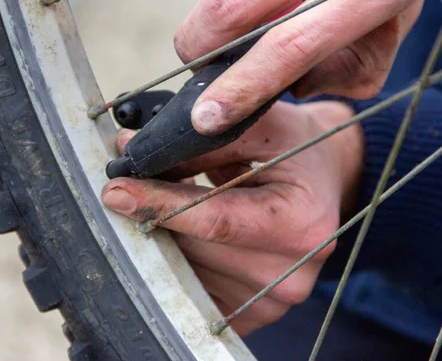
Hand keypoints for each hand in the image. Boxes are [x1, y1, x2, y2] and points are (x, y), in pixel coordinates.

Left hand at [102, 101, 362, 334]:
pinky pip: (193, 290)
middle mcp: (291, 274)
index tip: (116, 190)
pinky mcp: (252, 315)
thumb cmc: (299, 150)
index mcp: (302, 224)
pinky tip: (178, 234)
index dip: (161, 203)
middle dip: (154, 215)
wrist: (324, 183)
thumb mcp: (265, 126)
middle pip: (195, 249)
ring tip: (168, 203)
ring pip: (187, 271)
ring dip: (163, 237)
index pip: (216, 219)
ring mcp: (271, 302)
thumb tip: (132, 147)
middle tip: (126, 184)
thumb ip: (205, 137)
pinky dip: (177, 259)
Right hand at [150, 0, 429, 134]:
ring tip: (238, 20)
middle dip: (200, 49)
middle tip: (202, 67)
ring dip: (211, 12)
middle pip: (234, 7)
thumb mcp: (383, 42)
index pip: (289, 46)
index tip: (204, 118)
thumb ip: (336, 75)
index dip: (242, 87)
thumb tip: (275, 87)